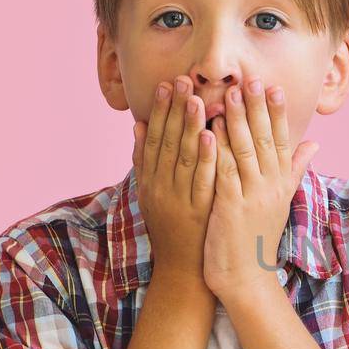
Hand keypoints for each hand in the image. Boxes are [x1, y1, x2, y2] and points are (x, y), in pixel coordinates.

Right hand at [132, 74, 216, 287]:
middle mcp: (160, 187)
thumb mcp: (151, 192)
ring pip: (182, 157)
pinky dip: (204, 156)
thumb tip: (138, 124)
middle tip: (181, 80)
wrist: (183, 269)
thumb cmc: (171, 226)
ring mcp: (178, 198)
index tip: (166, 84)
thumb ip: (144, 159)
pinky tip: (210, 135)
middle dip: (174, 109)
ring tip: (195, 98)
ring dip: (189, 126)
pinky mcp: (197, 210)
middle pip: (166, 142)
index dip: (160, 111)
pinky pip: (201, 179)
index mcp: (150, 180)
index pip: (154, 138)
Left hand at [204, 74, 319, 300]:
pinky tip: (209, 129)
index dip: (277, 113)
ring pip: (244, 150)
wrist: (246, 277)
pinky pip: (224, 172)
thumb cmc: (257, 238)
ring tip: (228, 93)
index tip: (273, 87)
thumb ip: (294, 169)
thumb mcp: (281, 201)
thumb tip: (314, 145)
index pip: (282, 140)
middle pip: (264, 138)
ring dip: (235, 120)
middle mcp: (271, 186)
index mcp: (281, 182)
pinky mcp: (231, 207)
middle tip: (251, 79)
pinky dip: (217, 150)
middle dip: (256, 107)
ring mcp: (252, 196)